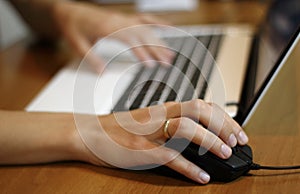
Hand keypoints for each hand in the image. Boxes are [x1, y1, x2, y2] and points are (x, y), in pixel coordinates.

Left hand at [52, 1, 173, 71]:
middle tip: (167, 63)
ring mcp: (124, 17)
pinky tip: (168, 27)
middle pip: (142, 35)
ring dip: (159, 40)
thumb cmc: (73, 26)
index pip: (130, 40)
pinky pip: (145, 18)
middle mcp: (119, 21)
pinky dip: (158, 22)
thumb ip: (91, 58)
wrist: (69, 10)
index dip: (142, 53)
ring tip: (170, 54)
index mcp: (107, 27)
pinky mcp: (125, 17)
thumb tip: (102, 72)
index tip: (151, 65)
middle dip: (157, 49)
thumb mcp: (77, 44)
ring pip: (146, 28)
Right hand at [73, 99, 248, 183]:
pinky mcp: (140, 150)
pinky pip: (169, 156)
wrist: (91, 132)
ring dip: (209, 141)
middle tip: (237, 142)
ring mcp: (150, 133)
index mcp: (165, 109)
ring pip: (185, 128)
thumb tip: (201, 133)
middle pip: (198, 110)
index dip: (224, 117)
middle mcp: (160, 116)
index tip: (237, 131)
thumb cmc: (122, 127)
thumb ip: (173, 122)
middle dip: (223, 125)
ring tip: (224, 154)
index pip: (201, 105)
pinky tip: (201, 176)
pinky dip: (189, 167)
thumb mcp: (151, 120)